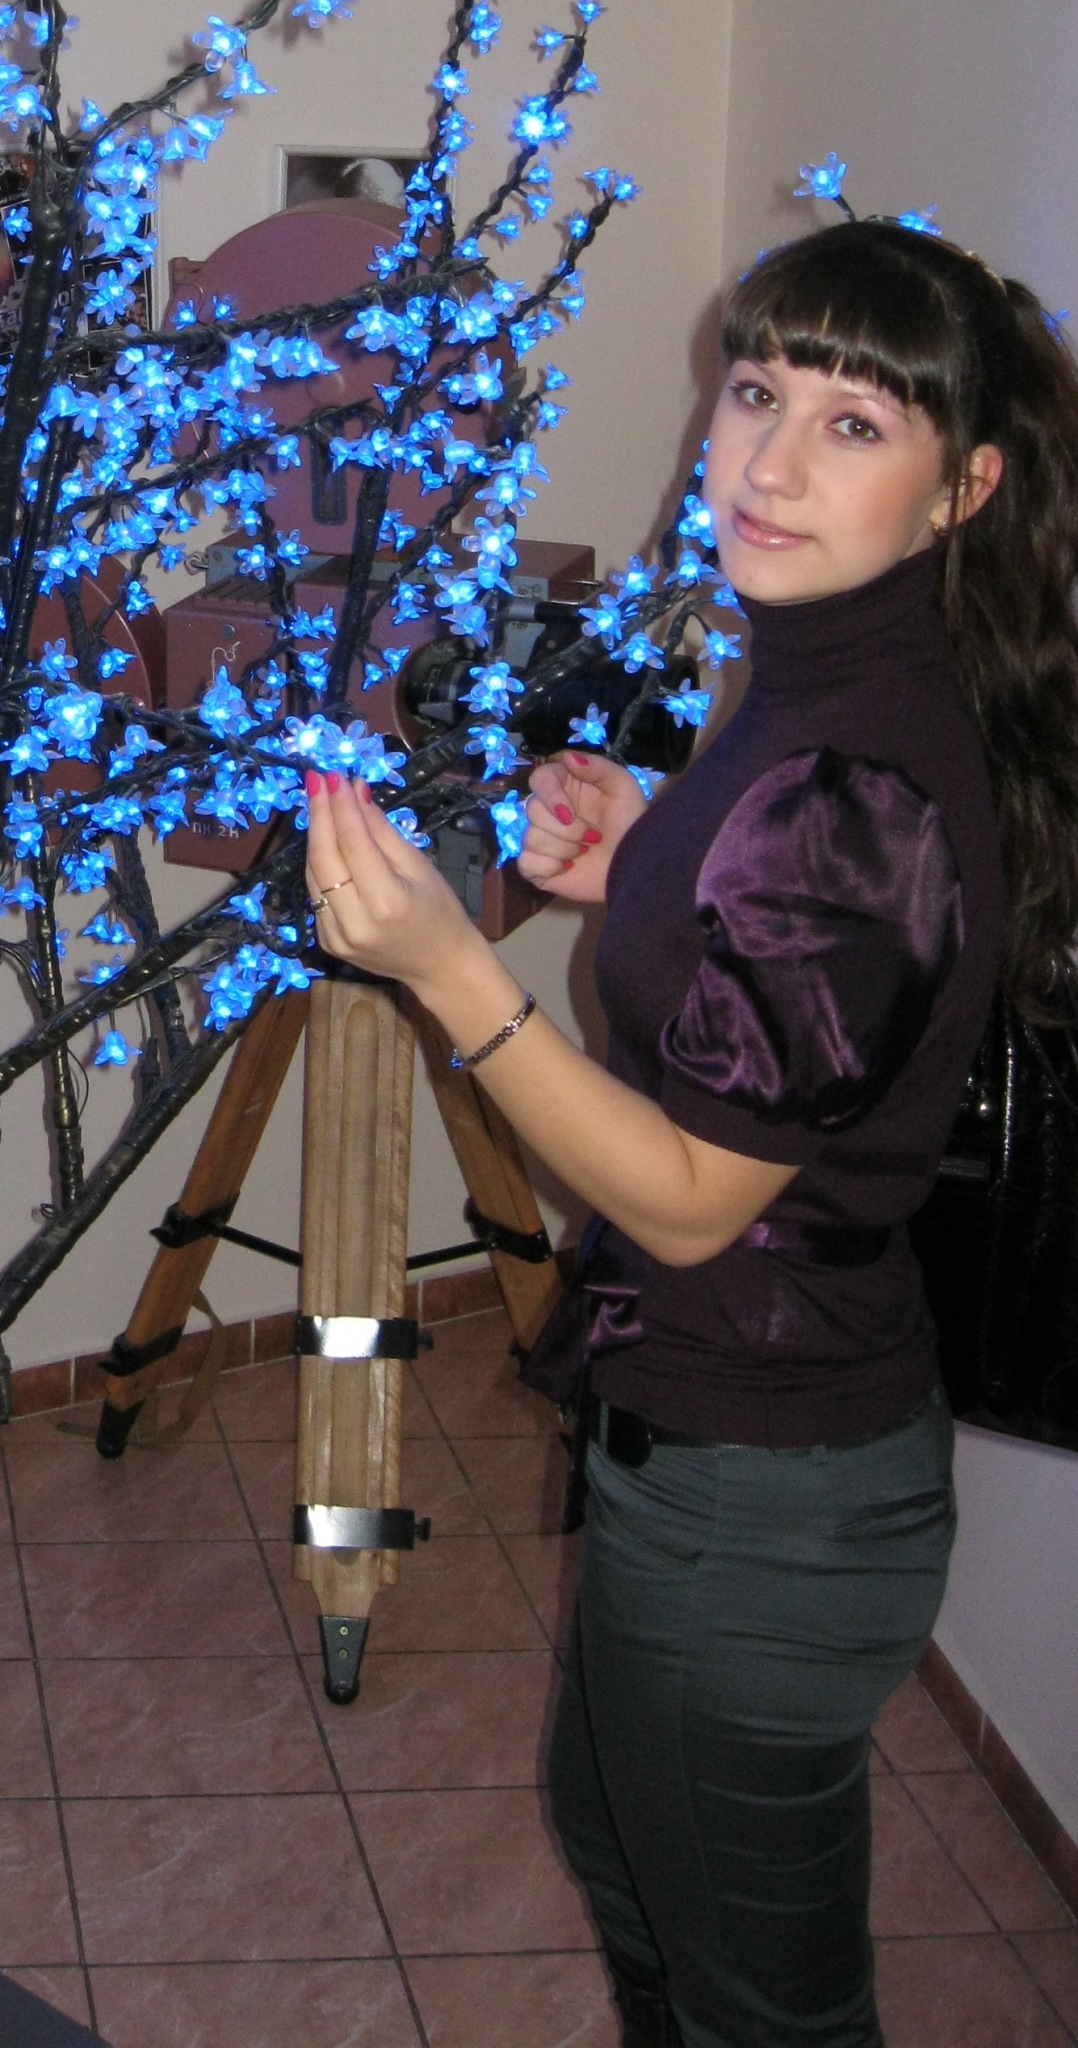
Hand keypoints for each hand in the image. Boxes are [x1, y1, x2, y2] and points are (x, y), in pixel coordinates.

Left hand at [305, 771, 485, 999]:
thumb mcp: (419, 866)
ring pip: (313, 875)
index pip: (353, 843)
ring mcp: (336, 936)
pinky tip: (324, 840)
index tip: (334, 775)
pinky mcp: (327, 942)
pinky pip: (316, 894)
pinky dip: (318, 864)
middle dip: (318, 814)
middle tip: (316, 779)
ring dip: (314, 836)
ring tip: (318, 802)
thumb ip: (382, 831)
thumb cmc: (440, 910)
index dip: (341, 806)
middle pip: (324, 858)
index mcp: (386, 901)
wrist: (440, 966)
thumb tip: (355, 792)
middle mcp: (355, 921)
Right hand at [519, 750, 648, 901]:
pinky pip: (526, 863)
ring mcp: (541, 838)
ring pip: (531, 838)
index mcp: (565, 786)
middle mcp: (549, 810)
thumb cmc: (630, 825)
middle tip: (593, 837)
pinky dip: (550, 867)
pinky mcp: (536, 866)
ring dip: (564, 849)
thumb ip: (598, 767)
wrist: (635, 866)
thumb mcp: (623, 787)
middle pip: (532, 811)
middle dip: (567, 830)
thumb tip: (567, 757)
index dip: (549, 796)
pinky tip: (569, 867)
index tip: (568, 813)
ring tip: (586, 851)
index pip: (539, 779)